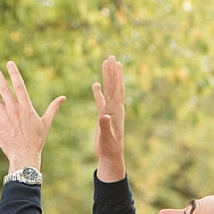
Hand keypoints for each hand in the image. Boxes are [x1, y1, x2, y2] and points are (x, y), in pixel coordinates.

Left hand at [0, 60, 64, 172]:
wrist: (25, 155)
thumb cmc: (36, 140)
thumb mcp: (46, 123)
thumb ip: (53, 108)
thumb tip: (63, 98)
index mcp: (26, 107)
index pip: (19, 86)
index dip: (14, 73)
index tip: (9, 63)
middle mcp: (14, 109)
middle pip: (4, 88)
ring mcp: (4, 117)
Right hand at [92, 55, 125, 181]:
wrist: (110, 156)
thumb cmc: (109, 148)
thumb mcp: (106, 138)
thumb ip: (104, 126)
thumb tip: (104, 116)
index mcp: (115, 111)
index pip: (116, 89)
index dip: (115, 76)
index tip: (115, 63)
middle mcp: (114, 108)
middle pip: (114, 86)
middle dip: (112, 71)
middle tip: (111, 56)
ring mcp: (109, 111)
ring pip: (109, 90)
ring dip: (107, 77)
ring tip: (106, 64)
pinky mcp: (104, 116)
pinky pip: (102, 100)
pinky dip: (99, 91)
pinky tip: (96, 84)